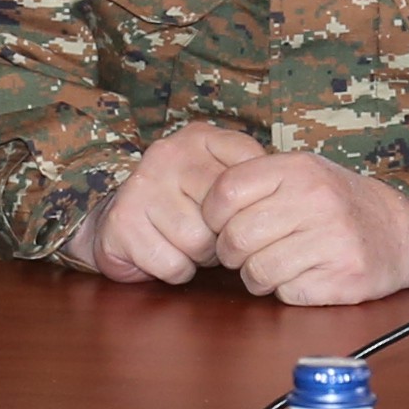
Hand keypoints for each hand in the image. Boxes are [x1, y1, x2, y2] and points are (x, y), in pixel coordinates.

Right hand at [69, 125, 268, 282]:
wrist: (117, 221)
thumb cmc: (183, 205)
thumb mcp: (218, 176)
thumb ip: (252, 177)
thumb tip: (291, 196)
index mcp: (200, 137)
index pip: (248, 172)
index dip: (249, 207)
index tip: (239, 215)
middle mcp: (168, 153)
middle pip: (224, 213)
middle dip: (223, 236)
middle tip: (211, 235)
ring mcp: (142, 185)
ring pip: (199, 242)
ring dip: (200, 257)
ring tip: (189, 245)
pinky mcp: (123, 222)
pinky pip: (173, 264)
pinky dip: (177, 270)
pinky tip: (167, 255)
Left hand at [196, 152, 408, 306]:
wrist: (401, 232)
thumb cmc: (336, 204)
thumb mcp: (302, 174)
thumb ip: (256, 182)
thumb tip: (198, 204)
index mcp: (299, 169)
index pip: (225, 192)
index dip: (212, 216)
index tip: (221, 225)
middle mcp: (316, 200)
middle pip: (236, 238)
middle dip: (232, 254)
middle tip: (246, 253)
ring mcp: (332, 239)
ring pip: (257, 271)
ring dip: (257, 276)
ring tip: (276, 265)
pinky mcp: (343, 277)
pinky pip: (287, 293)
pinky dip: (287, 290)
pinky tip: (303, 276)